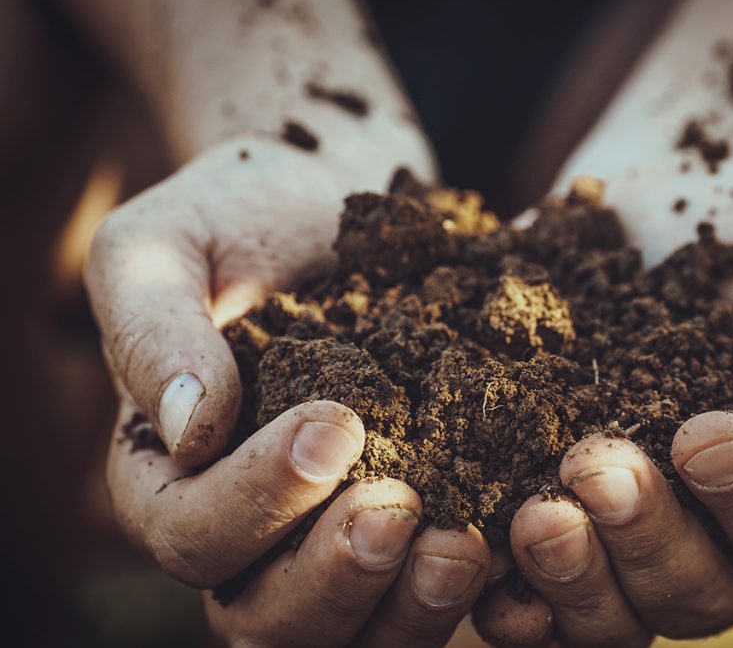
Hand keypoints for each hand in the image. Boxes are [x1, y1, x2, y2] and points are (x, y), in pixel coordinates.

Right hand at [91, 140, 488, 645]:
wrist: (336, 197)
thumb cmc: (239, 211)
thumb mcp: (165, 244)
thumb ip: (153, 330)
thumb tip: (186, 427)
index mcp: (169, 476)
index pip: (191, 533)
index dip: (256, 501)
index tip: (335, 425)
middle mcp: (247, 528)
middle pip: (266, 616)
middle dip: (333, 578)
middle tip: (399, 512)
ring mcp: (328, 535)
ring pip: (352, 629)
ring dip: (407, 607)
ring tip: (464, 546)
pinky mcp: (409, 519)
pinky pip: (425, 589)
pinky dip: (468, 586)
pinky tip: (509, 538)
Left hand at [475, 158, 732, 646]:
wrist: (662, 200)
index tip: (703, 431)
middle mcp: (709, 536)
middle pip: (692, 590)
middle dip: (646, 539)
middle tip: (599, 470)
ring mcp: (620, 535)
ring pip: (609, 609)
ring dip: (571, 577)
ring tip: (536, 516)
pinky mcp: (540, 505)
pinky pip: (523, 584)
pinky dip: (502, 587)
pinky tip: (470, 554)